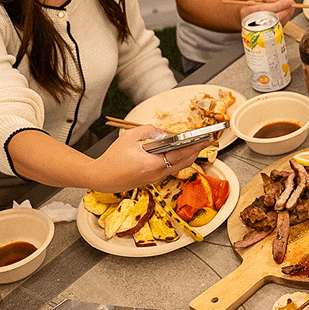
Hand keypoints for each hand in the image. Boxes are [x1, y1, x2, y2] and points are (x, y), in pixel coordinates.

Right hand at [87, 124, 214, 192]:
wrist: (102, 178)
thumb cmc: (113, 158)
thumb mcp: (129, 137)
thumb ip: (149, 131)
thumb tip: (163, 133)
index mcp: (153, 164)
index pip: (181, 155)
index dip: (195, 146)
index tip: (206, 139)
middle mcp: (158, 173)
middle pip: (185, 162)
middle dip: (197, 151)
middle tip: (206, 141)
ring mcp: (157, 178)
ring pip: (179, 166)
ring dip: (188, 155)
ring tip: (196, 144)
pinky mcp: (154, 179)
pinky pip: (171, 168)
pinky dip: (178, 159)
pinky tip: (180, 151)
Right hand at [239, 0, 294, 24]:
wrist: (252, 15)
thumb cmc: (255, 3)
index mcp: (247, 11)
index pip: (264, 9)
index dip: (278, 5)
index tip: (288, 1)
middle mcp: (252, 22)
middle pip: (272, 18)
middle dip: (284, 11)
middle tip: (292, 4)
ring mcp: (259, 29)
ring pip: (276, 24)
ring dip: (286, 15)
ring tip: (290, 7)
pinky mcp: (268, 33)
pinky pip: (278, 27)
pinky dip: (285, 19)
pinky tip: (287, 13)